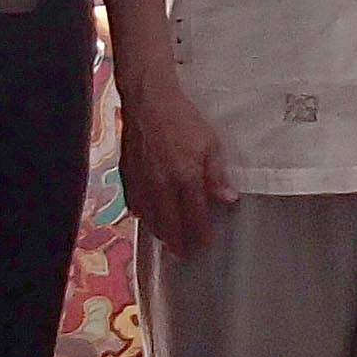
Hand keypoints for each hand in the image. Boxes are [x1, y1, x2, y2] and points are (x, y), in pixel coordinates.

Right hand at [120, 73, 235, 256]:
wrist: (149, 101)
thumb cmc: (184, 119)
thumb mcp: (210, 144)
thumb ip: (217, 175)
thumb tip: (229, 200)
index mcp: (185, 178)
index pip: (195, 216)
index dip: (200, 234)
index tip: (204, 247)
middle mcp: (162, 186)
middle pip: (169, 223)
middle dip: (178, 242)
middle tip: (184, 255)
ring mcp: (142, 181)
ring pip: (150, 218)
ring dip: (160, 233)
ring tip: (167, 242)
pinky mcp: (127, 174)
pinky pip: (134, 203)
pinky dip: (142, 215)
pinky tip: (147, 218)